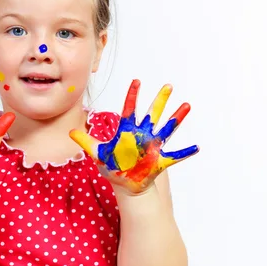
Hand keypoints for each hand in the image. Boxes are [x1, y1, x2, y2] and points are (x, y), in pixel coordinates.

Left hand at [70, 80, 198, 193]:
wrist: (125, 184)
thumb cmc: (112, 166)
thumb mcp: (97, 153)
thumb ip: (85, 141)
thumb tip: (70, 131)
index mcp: (127, 131)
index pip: (130, 109)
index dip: (132, 96)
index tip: (136, 81)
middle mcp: (142, 135)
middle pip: (152, 114)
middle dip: (160, 100)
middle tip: (168, 85)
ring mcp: (152, 146)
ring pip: (167, 129)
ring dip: (176, 118)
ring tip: (186, 105)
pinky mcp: (159, 160)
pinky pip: (175, 156)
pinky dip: (185, 152)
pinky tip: (196, 147)